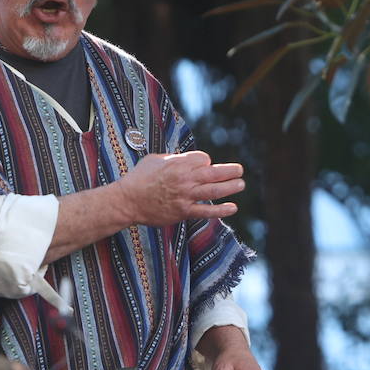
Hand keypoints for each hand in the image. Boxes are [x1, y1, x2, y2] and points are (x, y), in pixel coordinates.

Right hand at [113, 151, 243, 227]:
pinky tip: (233, 208)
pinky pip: (206, 211)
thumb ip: (172, 158)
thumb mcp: (154, 159)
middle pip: (213, 172)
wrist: (128, 201)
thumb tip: (185, 158)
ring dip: (230, 187)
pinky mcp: (183, 211)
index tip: (202, 167)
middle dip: (229, 171)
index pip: (203, 159)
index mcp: (178, 163)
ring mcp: (185, 196)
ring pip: (214, 190)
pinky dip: (221, 210)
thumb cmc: (139, 178)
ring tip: (241, 184)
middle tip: (240, 170)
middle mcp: (184, 179)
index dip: (205, 162)